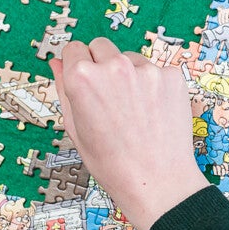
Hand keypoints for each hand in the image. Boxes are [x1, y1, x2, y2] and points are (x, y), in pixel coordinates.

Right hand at [49, 37, 209, 229]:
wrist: (157, 182)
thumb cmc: (112, 163)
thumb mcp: (75, 129)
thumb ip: (64, 89)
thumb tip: (57, 63)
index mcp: (82, 78)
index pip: (73, 49)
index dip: (76, 66)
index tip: (84, 80)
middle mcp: (113, 66)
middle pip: (101, 47)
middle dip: (100, 64)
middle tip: (108, 97)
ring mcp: (145, 69)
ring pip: (130, 59)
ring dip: (128, 74)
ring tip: (133, 111)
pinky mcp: (171, 76)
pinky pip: (155, 71)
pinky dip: (153, 86)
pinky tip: (153, 112)